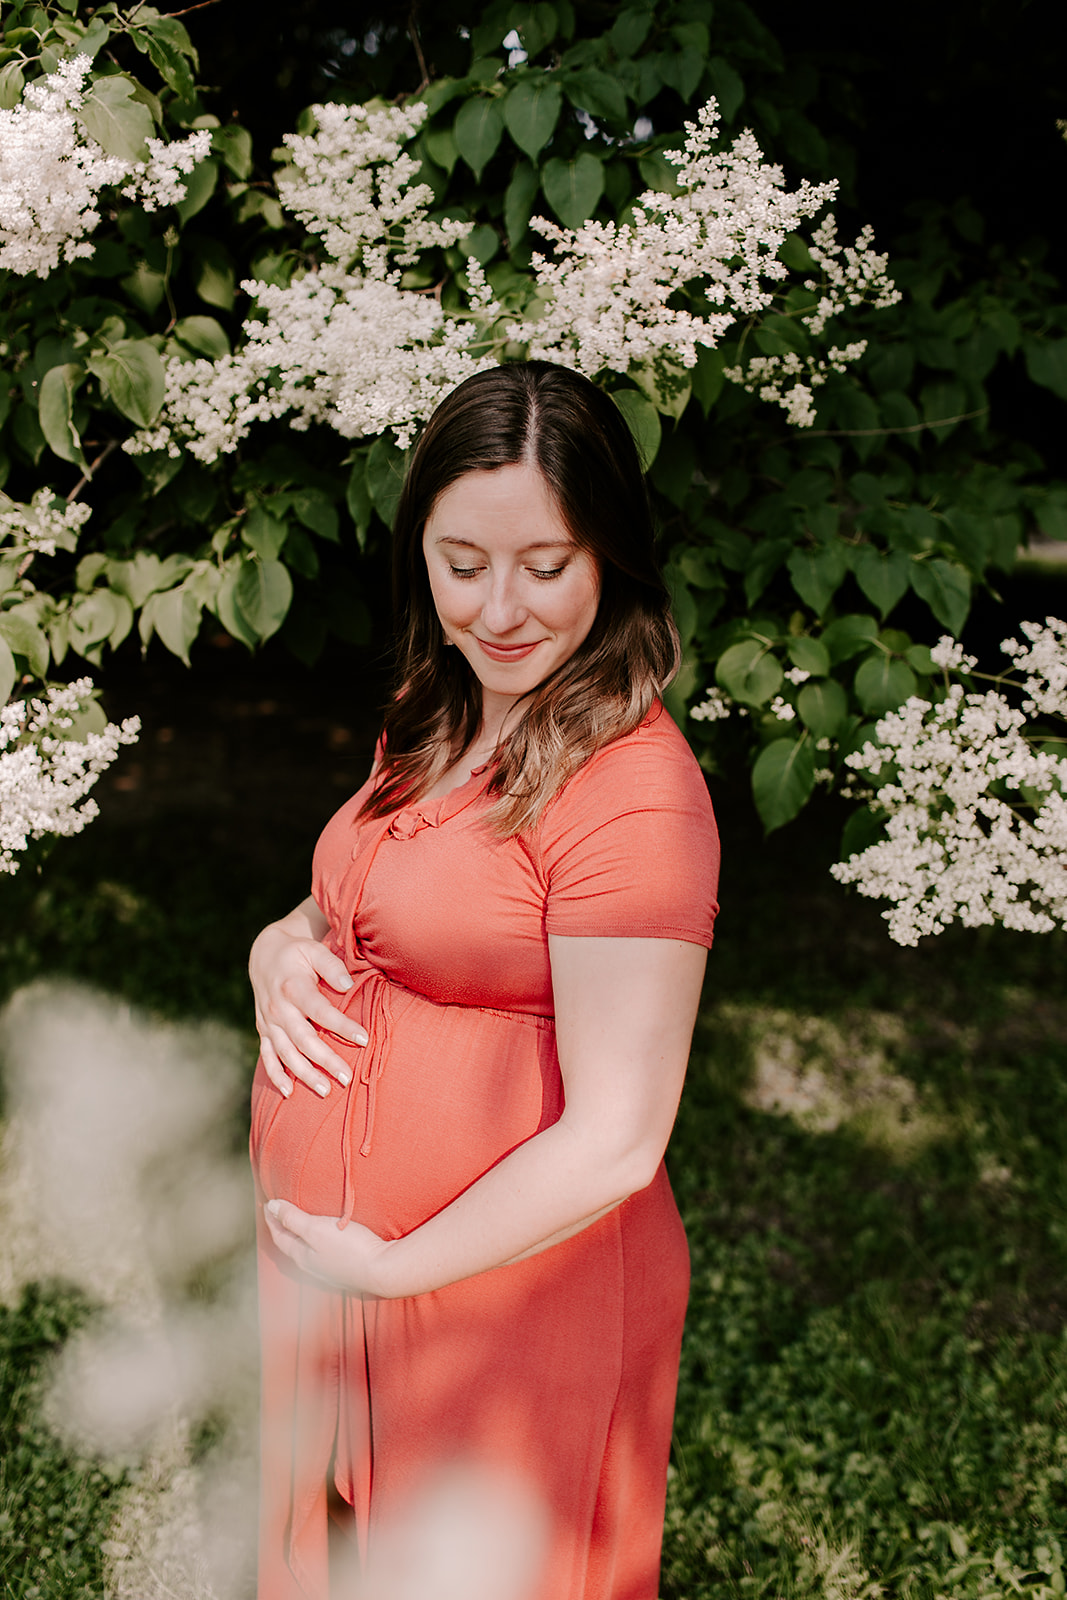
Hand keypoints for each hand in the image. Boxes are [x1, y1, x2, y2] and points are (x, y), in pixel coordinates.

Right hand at [250, 903, 367, 1097]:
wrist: (264, 956)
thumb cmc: (297, 954)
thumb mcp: (313, 950)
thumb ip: (331, 966)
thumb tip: (347, 985)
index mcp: (293, 988)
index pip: (320, 1011)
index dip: (342, 1026)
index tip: (364, 1039)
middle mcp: (278, 1009)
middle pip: (303, 1039)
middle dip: (325, 1060)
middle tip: (346, 1078)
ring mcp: (269, 1023)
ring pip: (286, 1053)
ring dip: (304, 1073)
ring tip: (325, 1091)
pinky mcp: (264, 1031)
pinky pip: (267, 1056)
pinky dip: (275, 1075)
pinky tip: (288, 1093)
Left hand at [263, 1198, 392, 1295]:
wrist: (383, 1270)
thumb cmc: (350, 1247)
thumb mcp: (317, 1228)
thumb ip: (293, 1218)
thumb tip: (271, 1207)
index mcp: (302, 1257)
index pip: (279, 1237)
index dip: (272, 1219)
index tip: (267, 1203)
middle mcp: (311, 1267)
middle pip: (290, 1247)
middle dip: (282, 1230)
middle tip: (278, 1213)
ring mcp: (328, 1272)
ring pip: (306, 1253)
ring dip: (299, 1238)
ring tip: (299, 1225)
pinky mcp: (344, 1272)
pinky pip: (321, 1256)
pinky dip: (315, 1245)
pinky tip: (325, 1241)